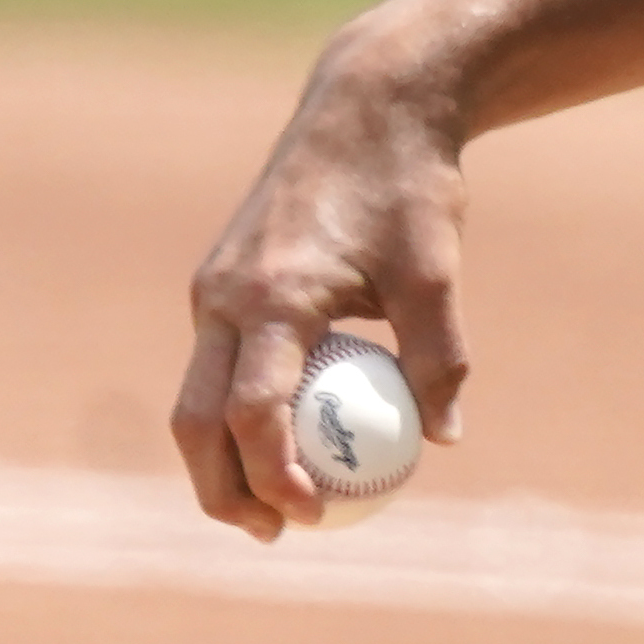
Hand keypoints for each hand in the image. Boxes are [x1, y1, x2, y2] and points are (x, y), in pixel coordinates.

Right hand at [173, 30, 471, 538]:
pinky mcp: (220, 284)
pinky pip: (217, 366)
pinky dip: (236, 413)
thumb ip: (440, 357)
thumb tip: (447, 439)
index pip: (254, 412)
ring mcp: (214, 290)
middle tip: (275, 535)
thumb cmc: (411, 189)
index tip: (310, 518)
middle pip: (197, 421)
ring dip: (222, 459)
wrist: (368, 108)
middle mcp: (224, 297)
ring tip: (272, 507)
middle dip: (224, 489)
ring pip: (196, 398)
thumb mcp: (436, 271)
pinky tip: (283, 441)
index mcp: (273, 296)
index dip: (274, 475)